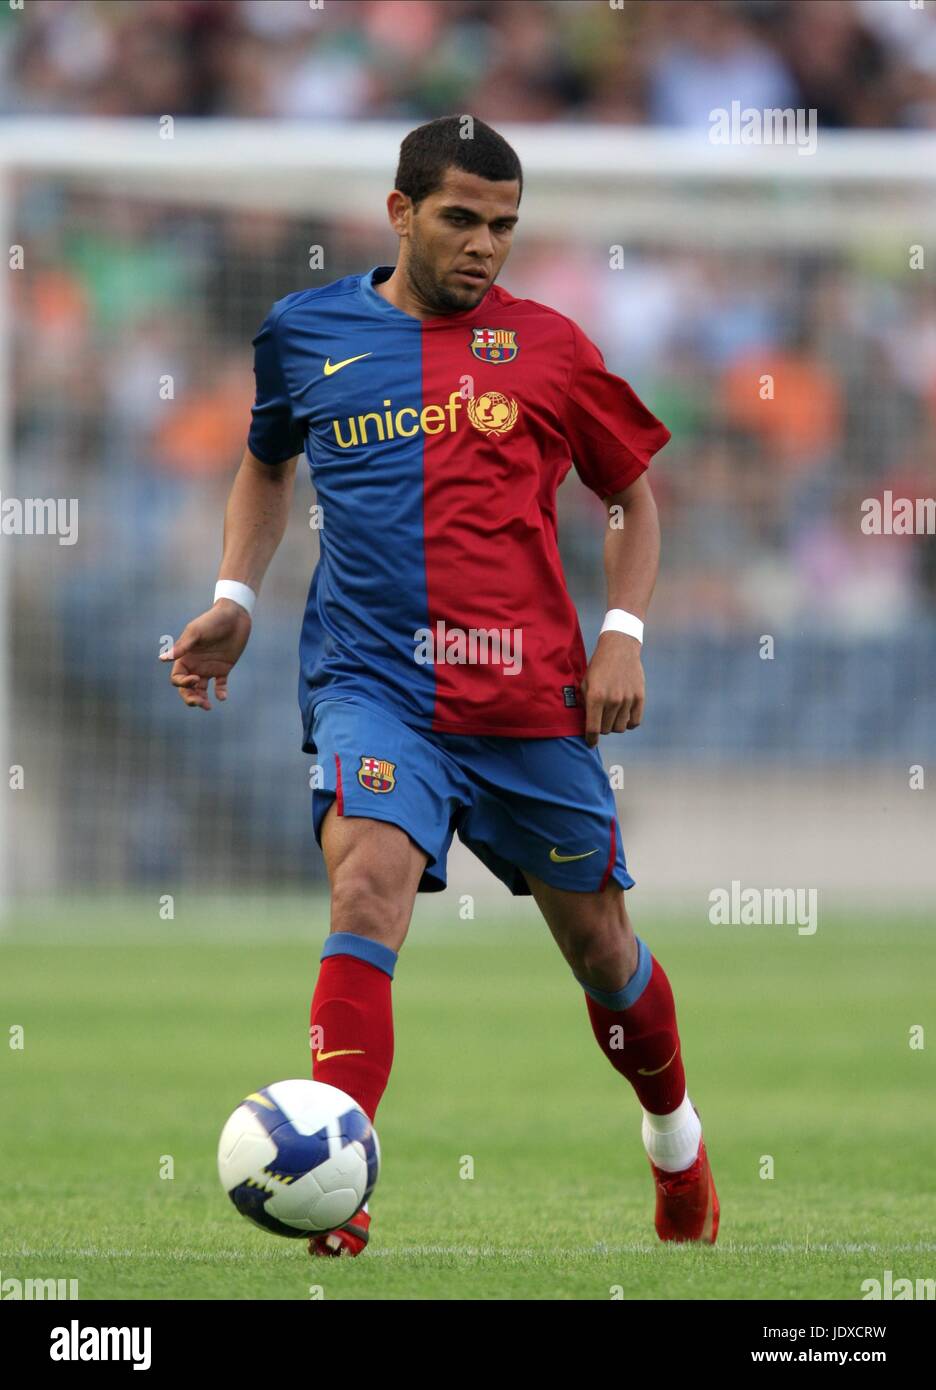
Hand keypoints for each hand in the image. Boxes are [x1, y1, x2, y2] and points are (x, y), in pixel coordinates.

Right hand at [160, 599, 250, 709]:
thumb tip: (162, 659)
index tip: (195, 678)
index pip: (177, 678)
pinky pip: (219, 685)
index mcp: (185, 657)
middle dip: (190, 698)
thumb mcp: (196, 632)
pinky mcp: (224, 668)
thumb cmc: (212, 620)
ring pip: (201, 690)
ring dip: (202, 699)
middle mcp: (195, 665)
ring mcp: (209, 667)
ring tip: (208, 706)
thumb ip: (181, 647)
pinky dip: (220, 692)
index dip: (183, 683)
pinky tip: (222, 697)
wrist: (234, 615)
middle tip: (200, 704)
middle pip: (186, 688)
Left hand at [580, 632, 644, 747]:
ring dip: (614, 725)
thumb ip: (584, 703)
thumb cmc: (598, 666)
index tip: (590, 743)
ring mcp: (627, 699)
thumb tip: (584, 722)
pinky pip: (635, 722)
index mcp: (596, 697)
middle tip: (600, 719)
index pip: (593, 728)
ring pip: (620, 728)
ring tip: (612, 715)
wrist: (619, 648)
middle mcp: (612, 700)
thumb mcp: (585, 682)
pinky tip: (624, 715)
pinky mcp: (639, 697)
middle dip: (601, 727)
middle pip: (606, 730)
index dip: (590, 739)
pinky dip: (629, 722)